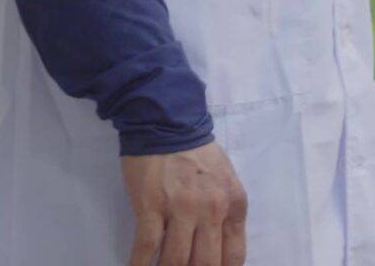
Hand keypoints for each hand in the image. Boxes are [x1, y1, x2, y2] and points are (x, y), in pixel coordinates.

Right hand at [122, 140, 246, 265]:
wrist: (167, 122)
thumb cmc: (197, 154)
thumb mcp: (226, 182)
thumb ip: (226, 215)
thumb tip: (216, 252)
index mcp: (234, 204)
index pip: (234, 257)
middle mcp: (212, 209)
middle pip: (206, 264)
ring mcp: (182, 208)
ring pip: (176, 261)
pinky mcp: (152, 205)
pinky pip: (146, 247)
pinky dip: (140, 265)